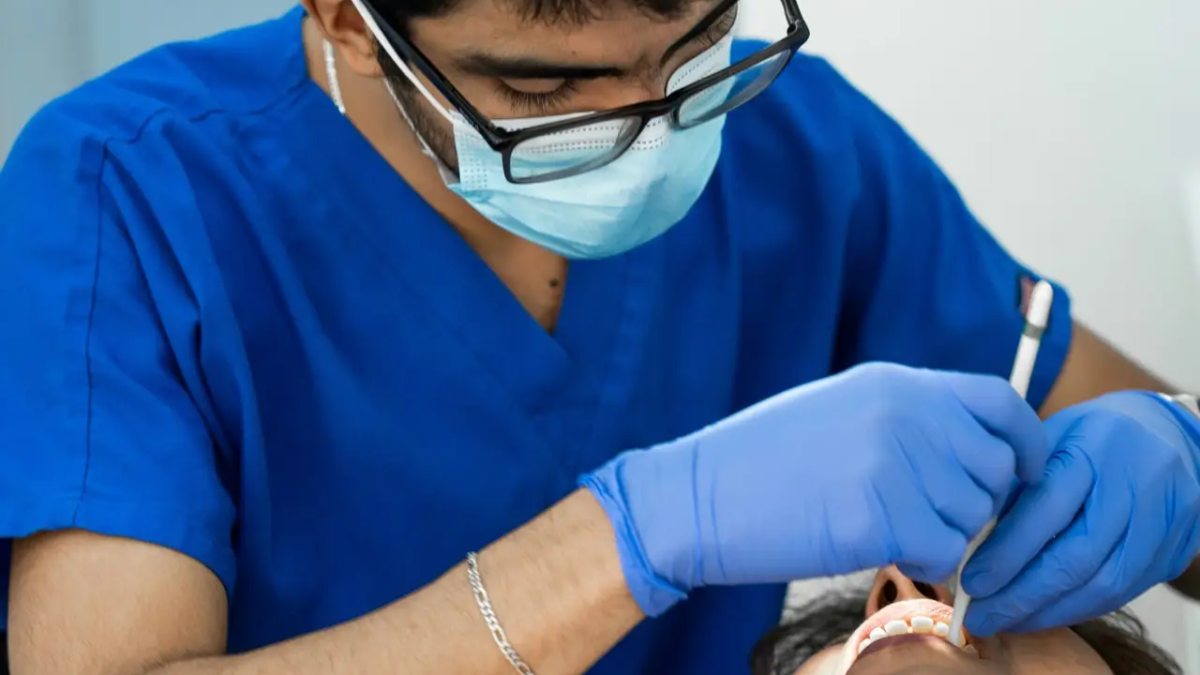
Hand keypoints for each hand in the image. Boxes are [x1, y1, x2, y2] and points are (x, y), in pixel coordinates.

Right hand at [580, 362, 1049, 616]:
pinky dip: (922, 561)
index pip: (1000, 402)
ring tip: (888, 529)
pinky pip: (942, 551)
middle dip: (978, 502)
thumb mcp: (839, 409)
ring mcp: (891, 463)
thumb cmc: (761, 460)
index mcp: (894, 384)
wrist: (695, 496)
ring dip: (945, 534)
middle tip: (932, 517)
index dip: (1025, 441)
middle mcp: (903, 415)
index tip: (1022, 473)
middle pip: (995, 468)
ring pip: (972, 516)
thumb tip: (970, 450)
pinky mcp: (876, 517)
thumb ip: (906, 417)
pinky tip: (878, 549)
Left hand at [962, 391, 1199, 634]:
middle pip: (1078, 555)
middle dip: (1023, 594)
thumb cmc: (1087, 438)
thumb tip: (971, 546)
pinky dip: (1079, 608)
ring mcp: (1165, 517)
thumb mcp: (1045, 442)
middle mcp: (1137, 480)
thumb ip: (1014, 487)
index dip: (1007, 552)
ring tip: (1007, 621)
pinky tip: (1044, 613)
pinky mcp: (1177, 547)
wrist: (1163, 433)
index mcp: (1094, 446)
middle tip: (982, 615)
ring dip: (1049, 611)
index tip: (971, 582)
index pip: (1047, 508)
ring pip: (1106, 583)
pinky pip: (1126, 591)